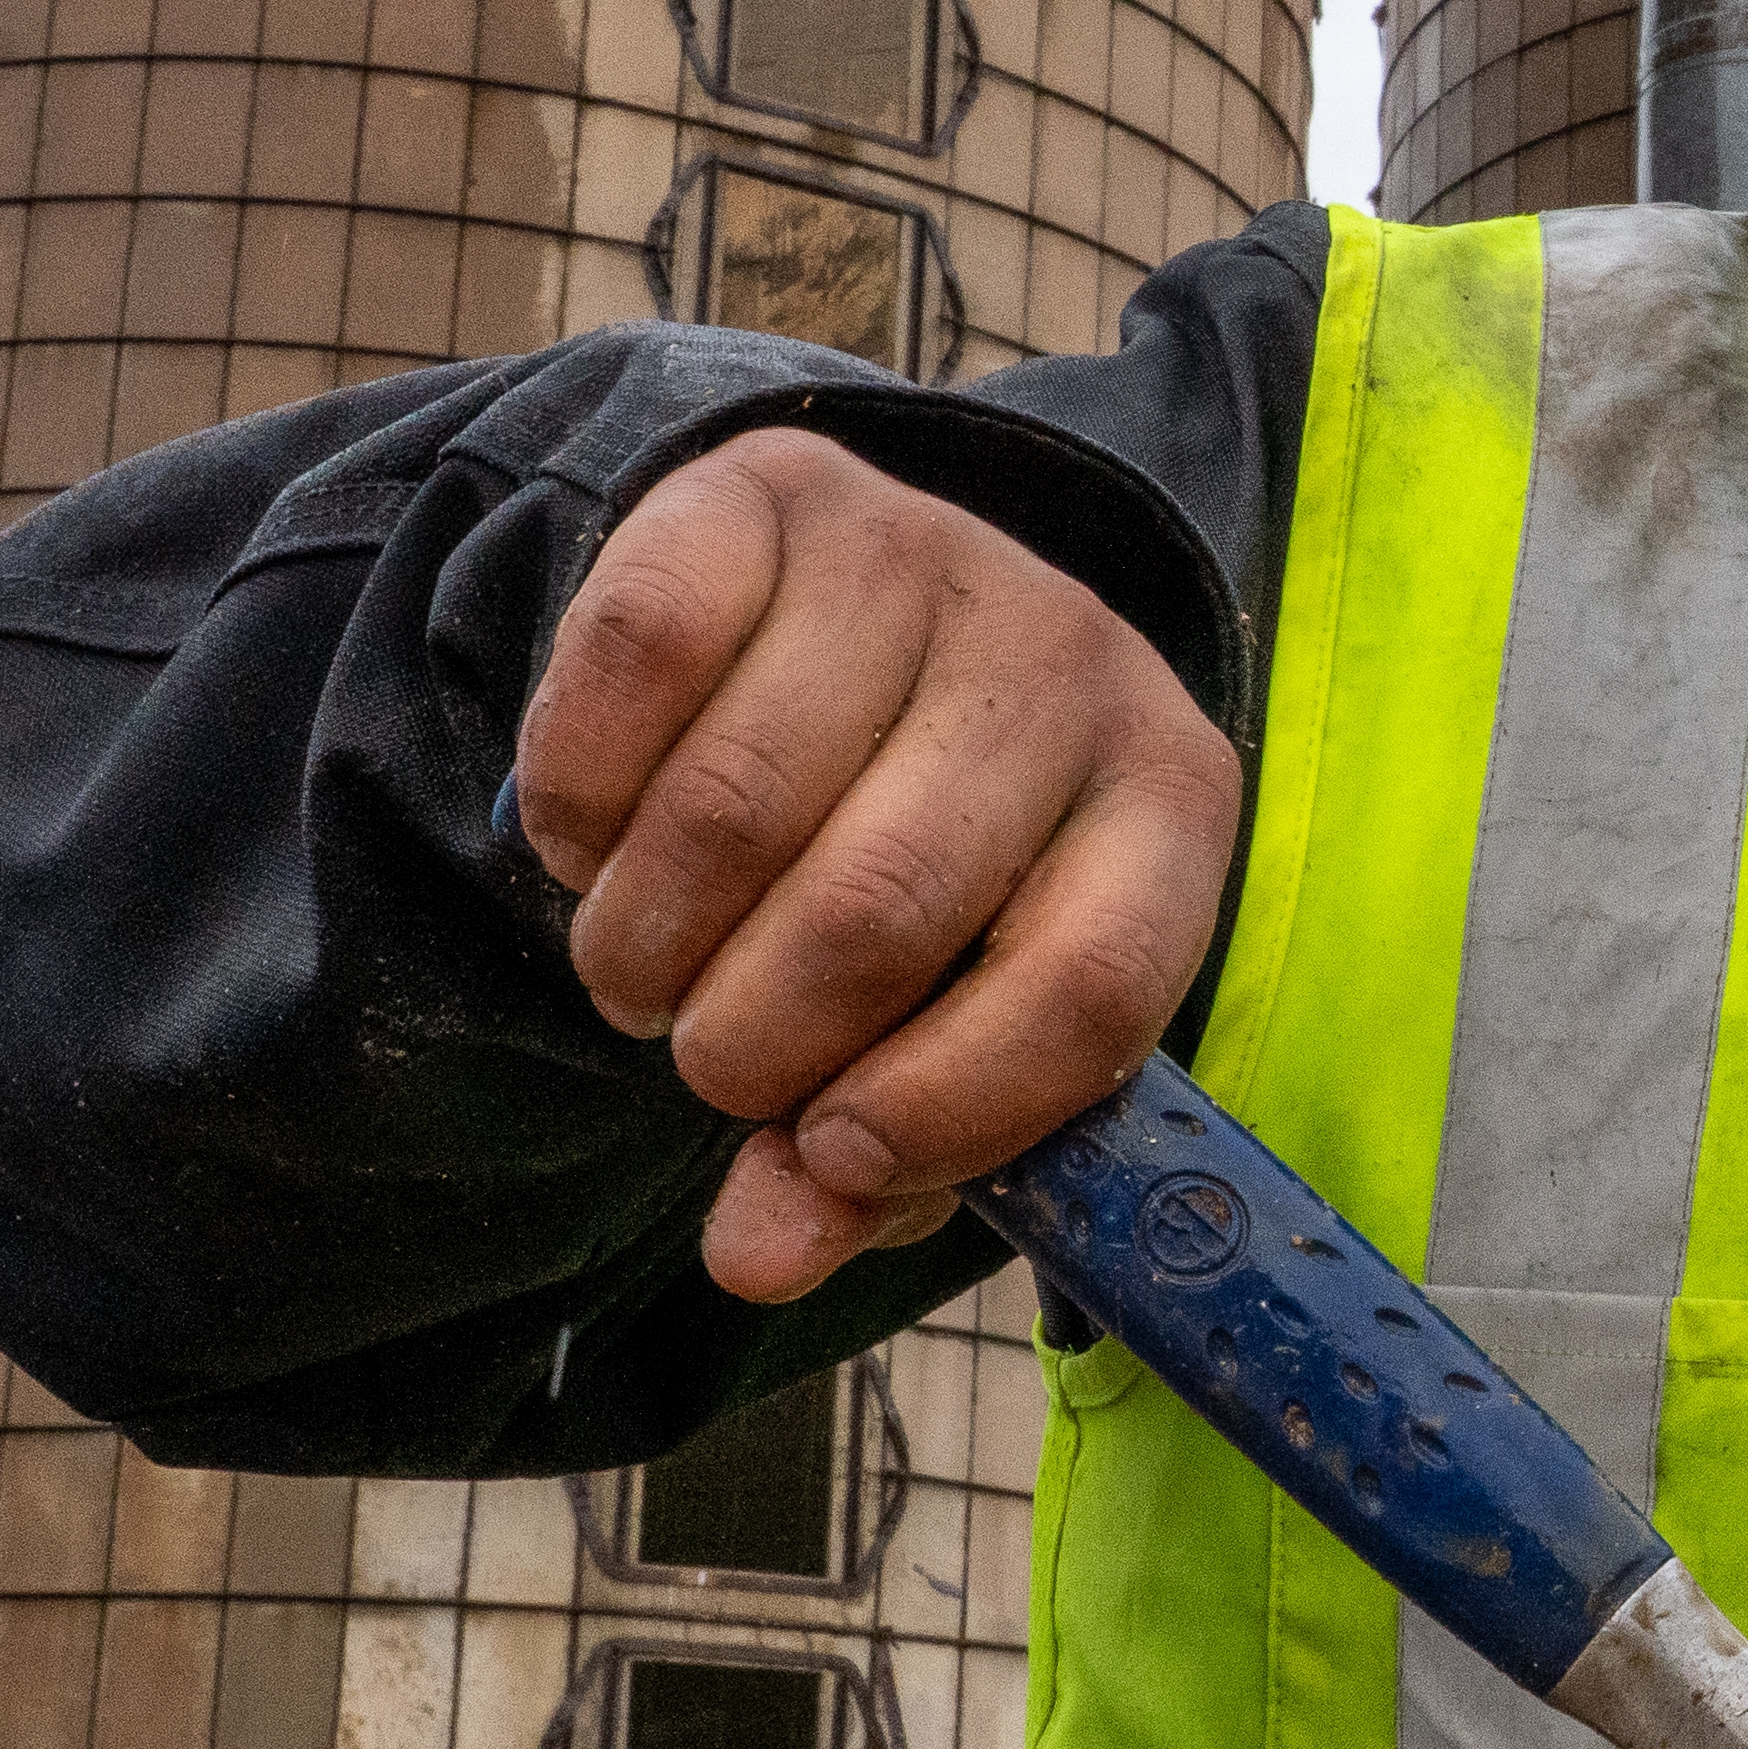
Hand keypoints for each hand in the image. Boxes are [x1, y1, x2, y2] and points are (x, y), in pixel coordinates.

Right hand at [516, 434, 1239, 1296]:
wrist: (841, 618)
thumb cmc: (919, 867)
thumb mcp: (940, 1016)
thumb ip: (867, 1161)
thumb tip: (756, 1256)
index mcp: (1169, 807)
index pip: (1091, 988)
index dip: (942, 1108)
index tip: (823, 1149)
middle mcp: (1071, 657)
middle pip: (884, 911)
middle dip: (748, 1041)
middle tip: (703, 1055)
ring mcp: (923, 554)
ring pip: (737, 808)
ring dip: (643, 940)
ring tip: (642, 965)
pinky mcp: (772, 492)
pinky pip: (634, 664)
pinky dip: (578, 800)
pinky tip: (592, 837)